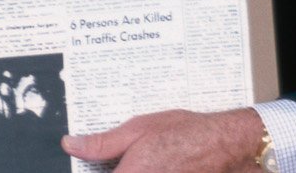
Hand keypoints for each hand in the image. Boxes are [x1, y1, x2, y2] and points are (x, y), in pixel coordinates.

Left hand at [62, 107, 263, 172]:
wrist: (223, 144)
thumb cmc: (185, 133)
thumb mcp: (139, 128)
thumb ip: (102, 142)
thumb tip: (72, 144)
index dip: (92, 171)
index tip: (95, 166)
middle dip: (115, 169)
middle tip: (125, 159)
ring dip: (130, 170)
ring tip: (144, 161)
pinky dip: (145, 172)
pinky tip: (157, 164)